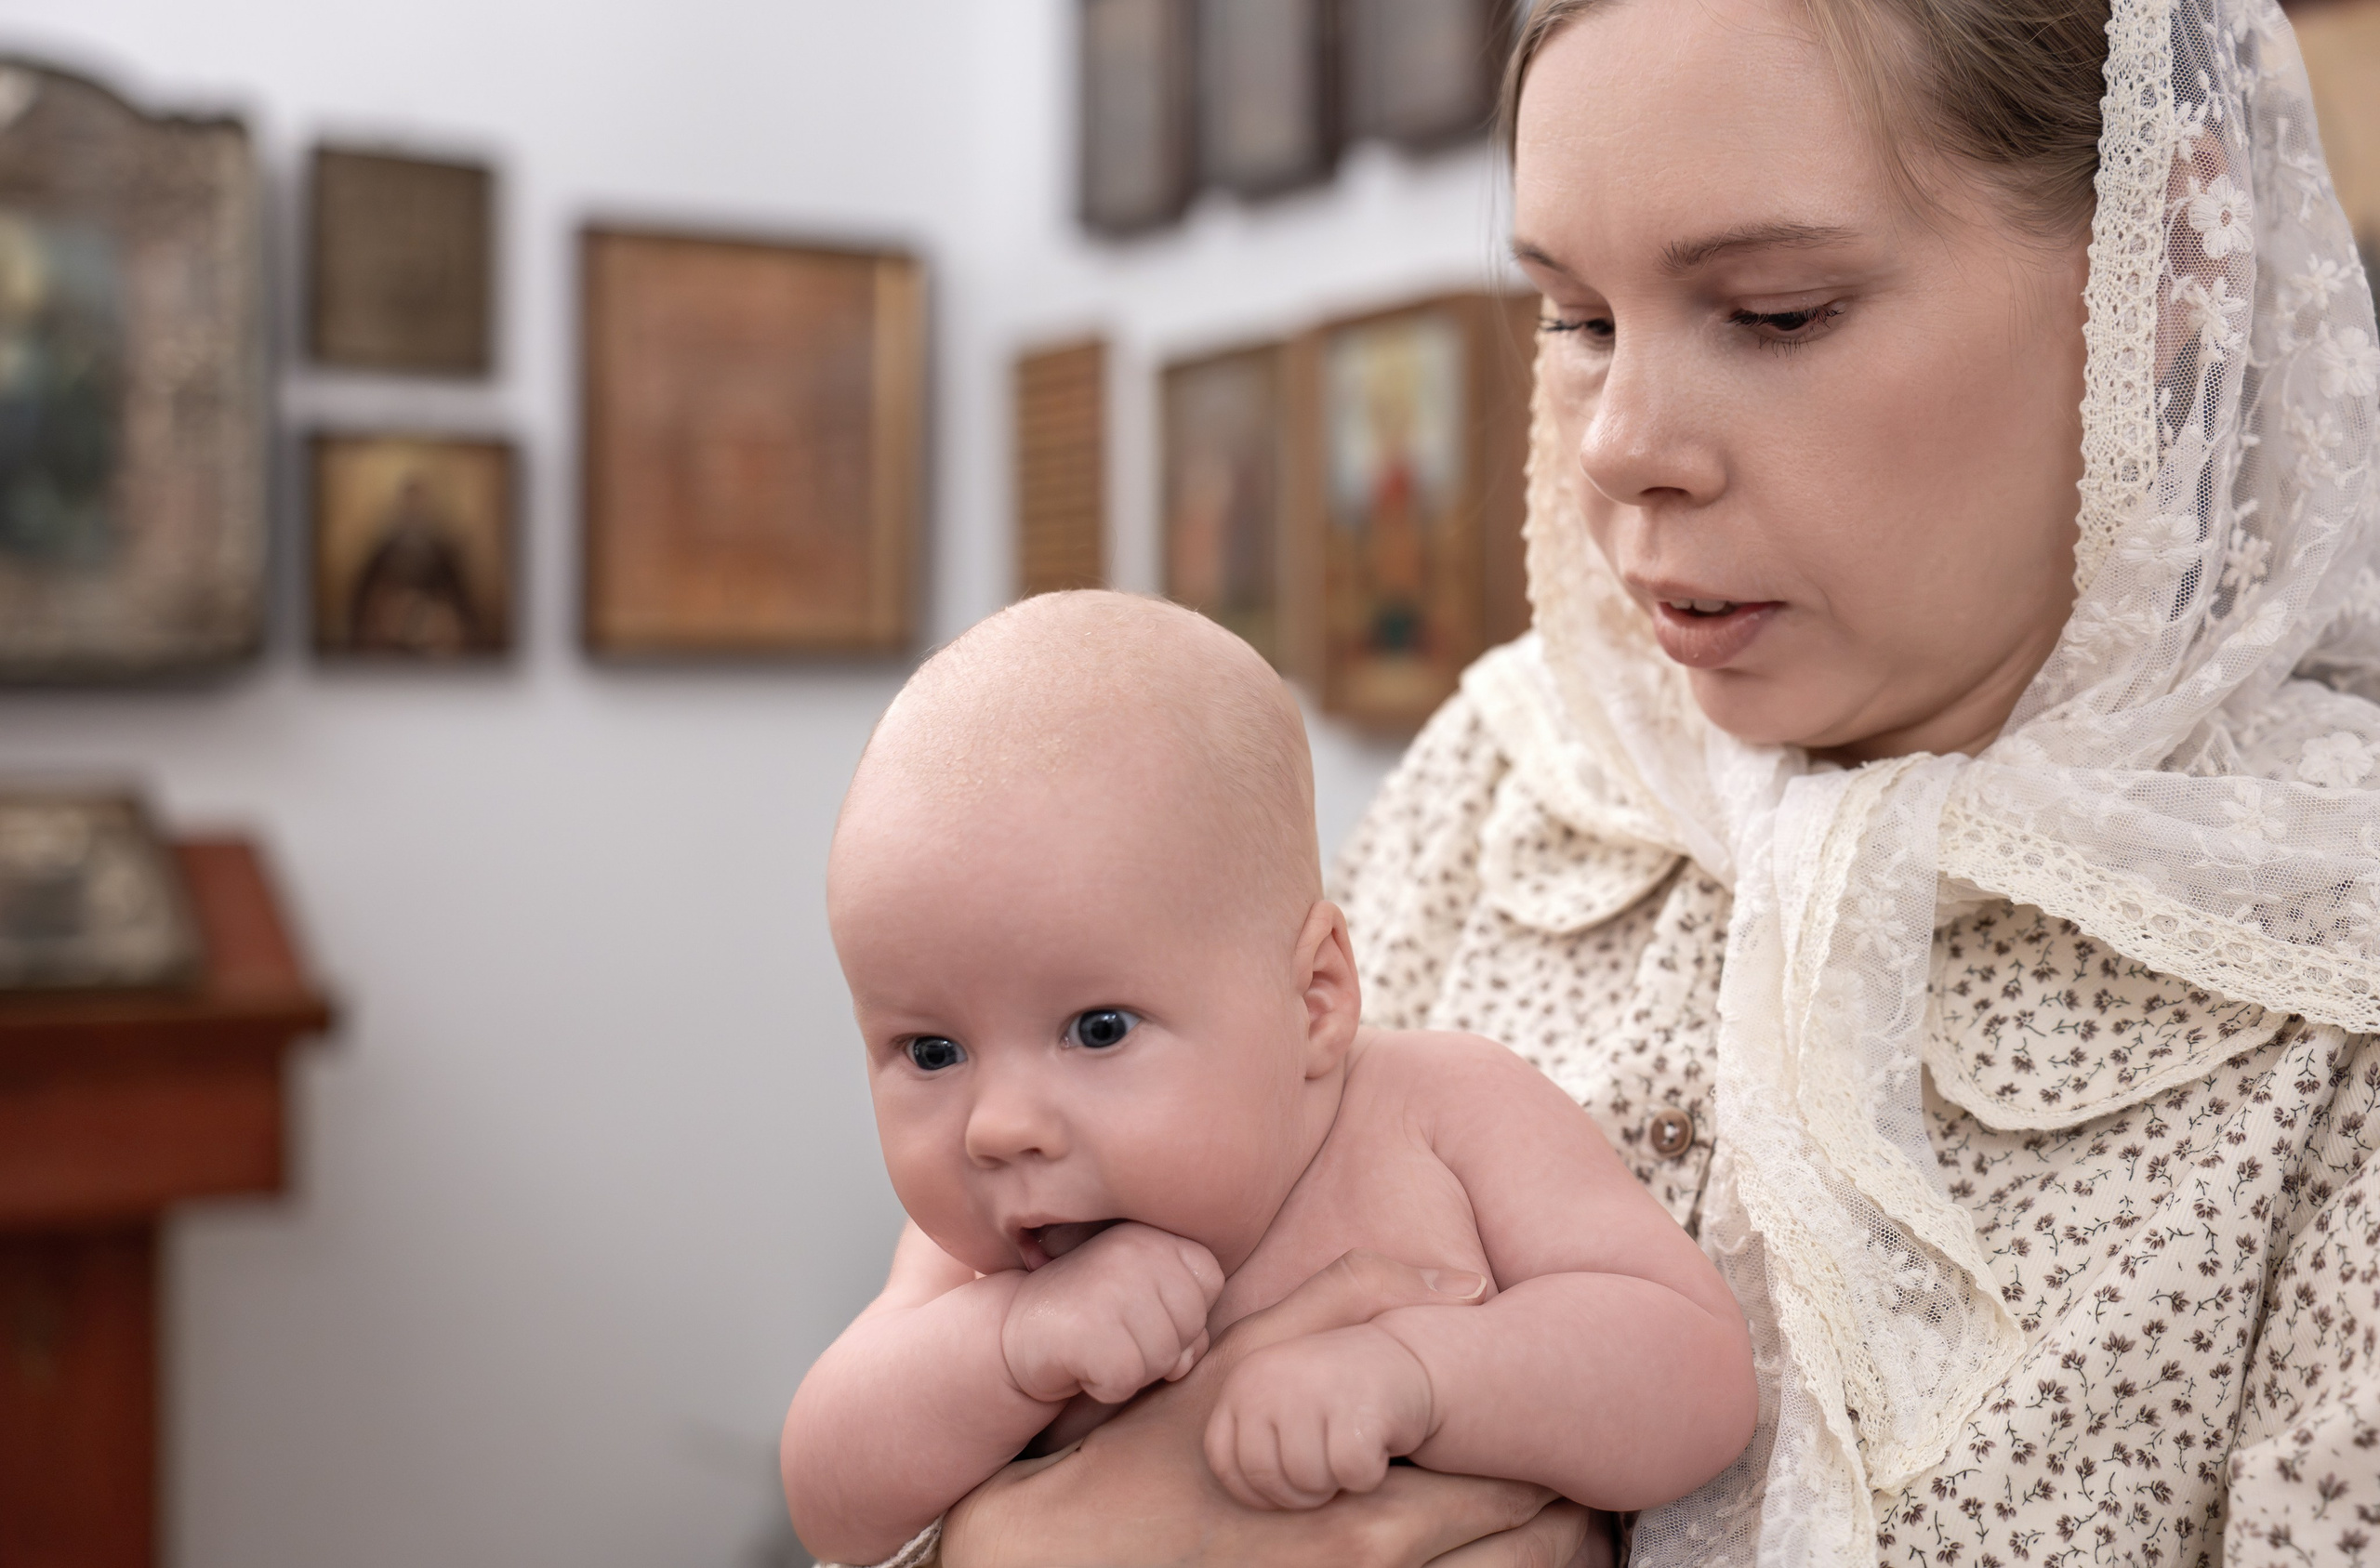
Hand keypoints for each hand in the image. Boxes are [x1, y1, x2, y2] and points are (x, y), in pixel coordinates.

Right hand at [945, 1249, 1592, 1567]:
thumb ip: (1339, 1308)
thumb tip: (1457, 1277)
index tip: (1554, 1413)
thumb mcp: (1227, 1370)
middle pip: (1538, 1547)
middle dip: (1559, 1501)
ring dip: (1540, 1551)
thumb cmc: (1135, 1470)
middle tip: (1565, 1462)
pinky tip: (1480, 1553)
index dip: (1550, 1442)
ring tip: (1542, 1514)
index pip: (1524, 1479)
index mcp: (1370, 1504)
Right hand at [999, 1221, 1223, 1405]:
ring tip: (1097, 1343)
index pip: (1210, 1281)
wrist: (1010, 1328)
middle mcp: (1135, 1250)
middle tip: (1112, 1329)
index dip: (1182, 1310)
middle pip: (1192, 1325)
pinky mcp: (1088, 1330)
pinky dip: (1105, 1386)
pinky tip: (1080, 1363)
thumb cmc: (1090, 1316)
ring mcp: (1111, 1287)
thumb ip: (1185, 1321)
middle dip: (1160, 1345)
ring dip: (1134, 1369)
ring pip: (1164, 1359)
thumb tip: (1185, 1361)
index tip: (1137, 1306)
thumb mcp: (1144, 1304)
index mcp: (1153, 1233)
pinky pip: (1127, 1381)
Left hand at [1206, 1323, 1435, 1508]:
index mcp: (1244, 1383)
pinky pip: (1352, 1475)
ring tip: (1348, 1446)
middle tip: (1326, 1467)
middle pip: (1267, 1480)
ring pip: (1310, 1482)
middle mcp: (1271, 1380)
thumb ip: (1247, 1434)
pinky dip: (1369, 1473)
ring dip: (1336, 1482)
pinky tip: (1376, 1441)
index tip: (1287, 1481)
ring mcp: (1313, 1391)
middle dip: (1300, 1492)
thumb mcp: (1278, 1402)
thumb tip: (1207, 1510)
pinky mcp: (1358, 1409)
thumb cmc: (1335, 1396)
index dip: (1257, 1490)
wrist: (1406, 1361)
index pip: (1225, 1464)